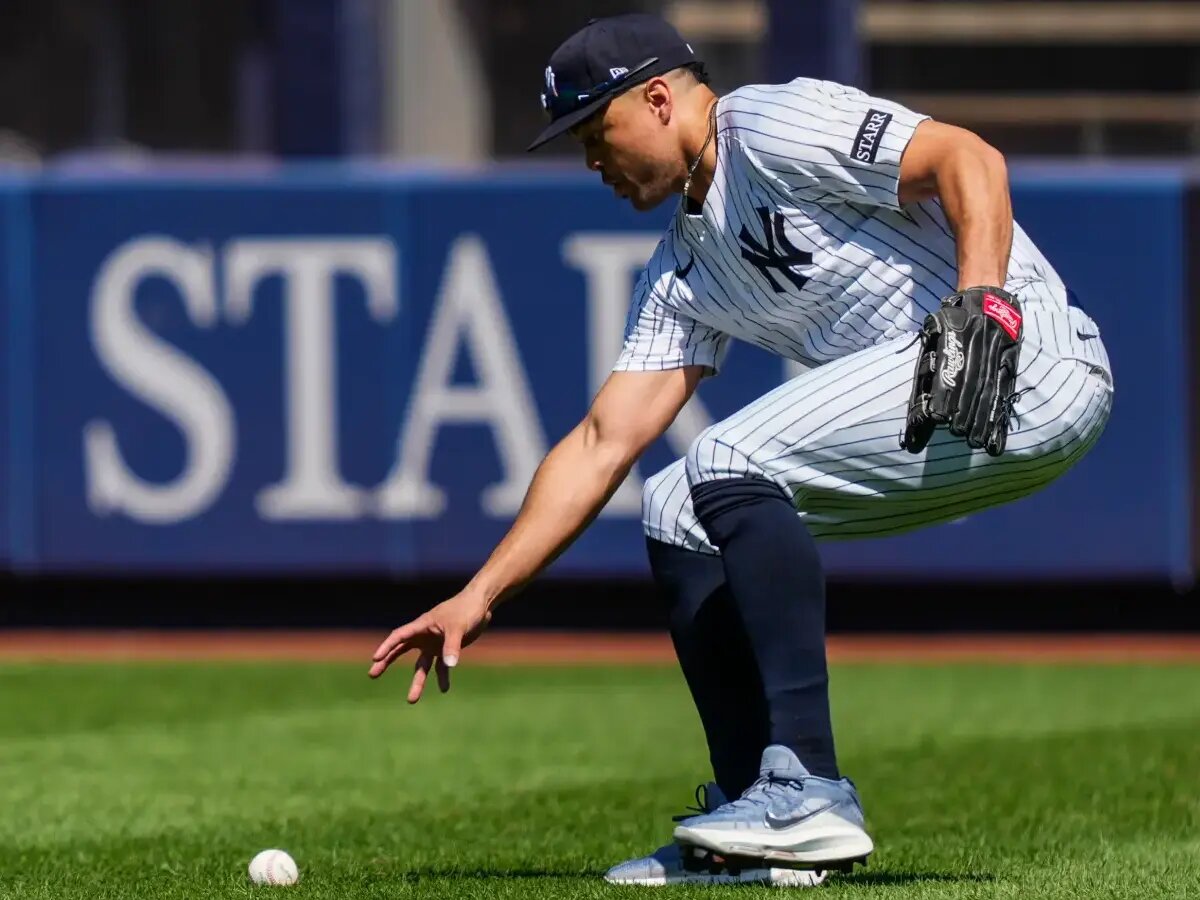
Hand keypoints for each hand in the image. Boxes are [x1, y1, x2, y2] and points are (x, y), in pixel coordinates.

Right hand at [368, 590, 492, 702]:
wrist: (480, 605)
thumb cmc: (466, 610)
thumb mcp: (458, 627)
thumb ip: (452, 646)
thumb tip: (449, 665)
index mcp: (422, 626)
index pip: (399, 637)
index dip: (386, 647)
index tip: (375, 658)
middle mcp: (424, 635)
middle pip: (400, 650)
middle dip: (386, 662)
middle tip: (372, 674)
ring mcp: (434, 643)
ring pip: (421, 665)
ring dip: (417, 681)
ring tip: (411, 701)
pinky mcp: (446, 648)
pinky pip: (440, 666)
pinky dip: (441, 676)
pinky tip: (444, 689)